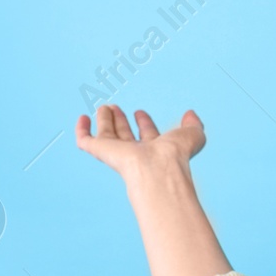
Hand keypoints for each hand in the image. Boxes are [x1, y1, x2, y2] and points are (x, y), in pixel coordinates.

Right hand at [76, 104, 206, 180]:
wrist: (156, 168)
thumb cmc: (175, 155)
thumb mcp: (192, 136)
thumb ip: (194, 125)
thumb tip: (191, 114)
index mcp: (155, 151)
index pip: (147, 136)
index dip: (144, 124)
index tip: (140, 112)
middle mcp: (135, 153)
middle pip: (125, 136)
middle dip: (121, 121)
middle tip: (117, 108)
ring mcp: (116, 153)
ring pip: (107, 135)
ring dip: (106, 120)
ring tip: (105, 107)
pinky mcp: (100, 151)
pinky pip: (85, 140)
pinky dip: (82, 129)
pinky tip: (82, 118)